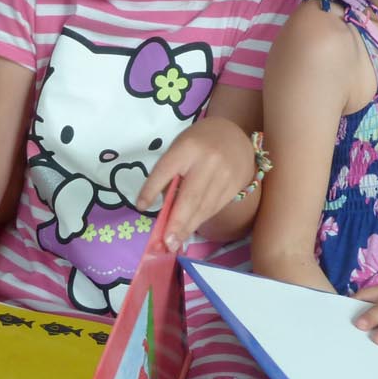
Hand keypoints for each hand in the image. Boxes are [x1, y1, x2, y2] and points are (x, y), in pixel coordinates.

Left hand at [137, 117, 254, 249]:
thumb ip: (171, 174)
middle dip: (177, 223)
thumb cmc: (198, 143)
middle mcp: (208, 161)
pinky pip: (215, 207)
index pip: (165, 170)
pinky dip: (200, 220)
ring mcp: (225, 174)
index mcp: (187, 147)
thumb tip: (165, 209)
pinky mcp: (236, 185)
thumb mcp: (180, 149)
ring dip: (188, 227)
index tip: (141, 207)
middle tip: (166, 243)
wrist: (234, 135)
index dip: (151, 189)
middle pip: (190, 196)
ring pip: (204, 206)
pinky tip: (191, 229)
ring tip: (175, 242)